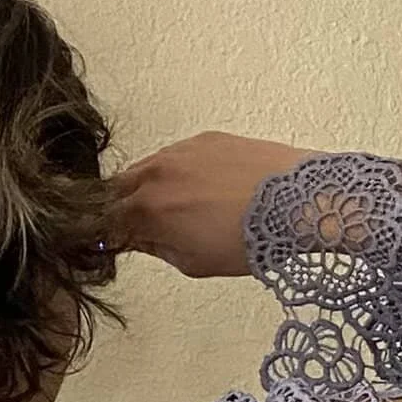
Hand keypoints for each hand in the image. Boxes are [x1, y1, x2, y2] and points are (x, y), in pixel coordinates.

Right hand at [108, 132, 314, 278]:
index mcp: (148, 210)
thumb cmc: (249, 239)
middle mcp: (156, 174)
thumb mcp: (195, 262)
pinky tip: (199, 189)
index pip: (105, 223)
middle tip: (136, 226)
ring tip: (174, 209)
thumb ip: (158, 249)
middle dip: (120, 208)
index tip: (114, 244)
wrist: (296, 201)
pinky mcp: (205, 139)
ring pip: (146, 169)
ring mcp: (180, 152)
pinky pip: (176, 155)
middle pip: (117, 190)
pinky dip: (176, 172)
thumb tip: (139, 240)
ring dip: (147, 188)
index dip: (106, 236)